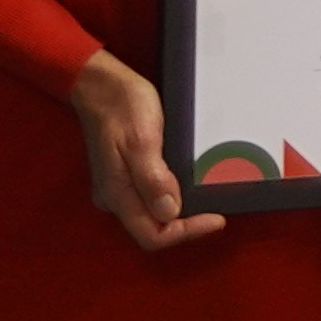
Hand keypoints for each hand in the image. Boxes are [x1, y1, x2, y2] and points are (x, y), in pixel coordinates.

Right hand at [71, 49, 225, 252]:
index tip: (217, 218)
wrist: (102, 86)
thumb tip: (170, 213)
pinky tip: (191, 184)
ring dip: (182, 212)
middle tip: (218, 209)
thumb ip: (152, 178)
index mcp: (117, 194)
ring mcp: (120, 187)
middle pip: (153, 229)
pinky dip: (174, 196)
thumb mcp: (142, 140)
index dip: (186, 232)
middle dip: (186, 225)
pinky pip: (151, 197)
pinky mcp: (126, 175)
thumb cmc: (123, 108)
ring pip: (153, 215)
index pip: (152, 235)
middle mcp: (116, 198)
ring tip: (211, 199)